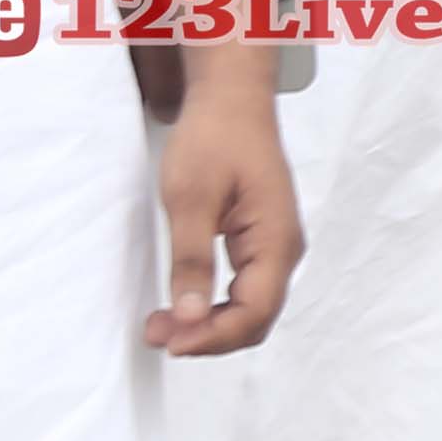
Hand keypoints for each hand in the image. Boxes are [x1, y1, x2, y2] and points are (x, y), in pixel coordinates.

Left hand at [149, 78, 302, 357]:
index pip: (253, 312)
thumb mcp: (190, 198)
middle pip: (256, 318)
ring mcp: (276, 246)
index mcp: (276, 241)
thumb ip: (191, 260)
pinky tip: (185, 302)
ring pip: (251, 308)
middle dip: (209, 336)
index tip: (169, 341)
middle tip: (156, 333)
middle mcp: (285, 250)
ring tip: (162, 323)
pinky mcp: (261, 240)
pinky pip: (246, 288)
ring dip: (210, 324)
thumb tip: (188, 318)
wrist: (232, 99)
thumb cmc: (213, 139)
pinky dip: (215, 305)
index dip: (212, 336)